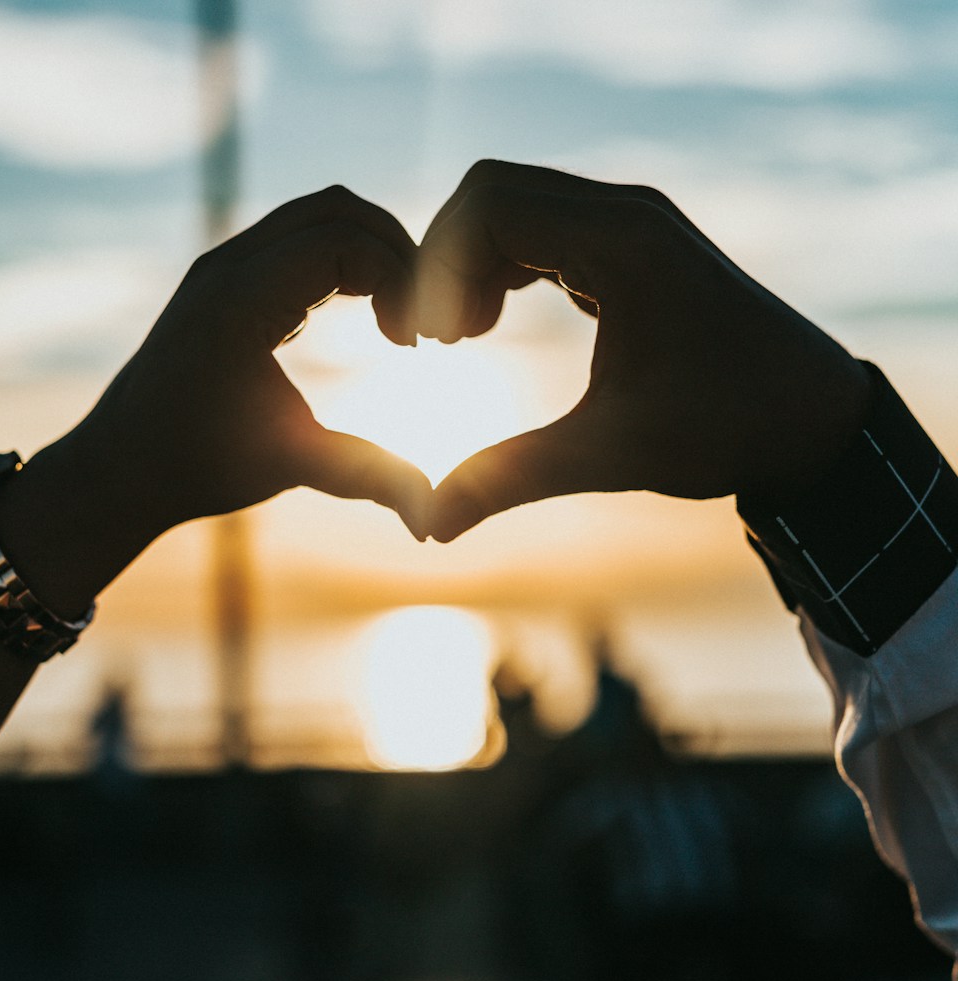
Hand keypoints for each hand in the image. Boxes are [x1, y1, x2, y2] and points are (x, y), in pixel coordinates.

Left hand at [82, 184, 429, 533]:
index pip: (344, 241)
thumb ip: (366, 476)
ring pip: (318, 217)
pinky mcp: (227, 280)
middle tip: (420, 318)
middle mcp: (228, 266)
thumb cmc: (196, 467)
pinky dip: (345, 263)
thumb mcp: (289, 467)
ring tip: (398, 318)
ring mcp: (224, 266)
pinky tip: (364, 317)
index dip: (399, 279)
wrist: (121, 467)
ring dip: (371, 253)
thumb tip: (431, 514)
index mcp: (240, 299)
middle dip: (395, 253)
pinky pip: (298, 241)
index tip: (413, 343)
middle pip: (337, 210)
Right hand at [416, 160, 871, 540]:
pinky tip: (496, 322)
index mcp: (621, 245)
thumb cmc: (725, 429)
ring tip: (464, 337)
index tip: (434, 343)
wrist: (812, 419)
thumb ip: (511, 478)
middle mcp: (626, 215)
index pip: (488, 206)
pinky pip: (545, 229)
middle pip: (493, 193)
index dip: (438, 268)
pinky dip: (506, 266)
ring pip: (517, 207)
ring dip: (475, 263)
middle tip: (440, 341)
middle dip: (447, 261)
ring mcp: (634, 224)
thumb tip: (431, 525)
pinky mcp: (635, 246)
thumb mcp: (610, 454)